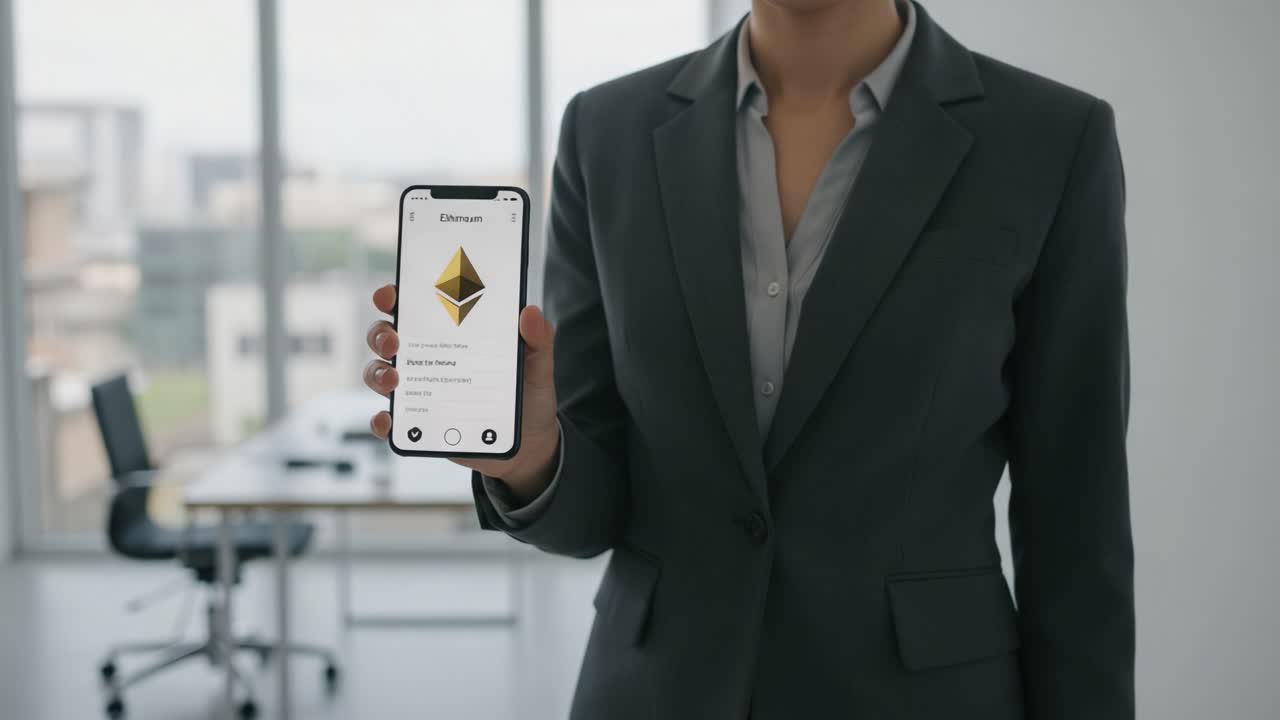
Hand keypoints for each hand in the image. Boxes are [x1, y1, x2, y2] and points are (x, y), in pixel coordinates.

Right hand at [363, 284, 560, 502]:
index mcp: (452, 335)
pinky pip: (391, 422)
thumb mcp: (538, 366)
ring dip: (378, 373)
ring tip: (394, 380)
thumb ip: (538, 340)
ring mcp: (420, 391)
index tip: (388, 295)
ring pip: (380, 374)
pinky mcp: (420, 424)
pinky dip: (383, 421)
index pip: (415, 308)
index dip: (395, 297)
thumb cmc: (528, 395)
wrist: (531, 444)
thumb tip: (531, 311)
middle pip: (387, 338)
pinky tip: (390, 420)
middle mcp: (429, 358)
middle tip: (393, 341)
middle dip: (380, 334)